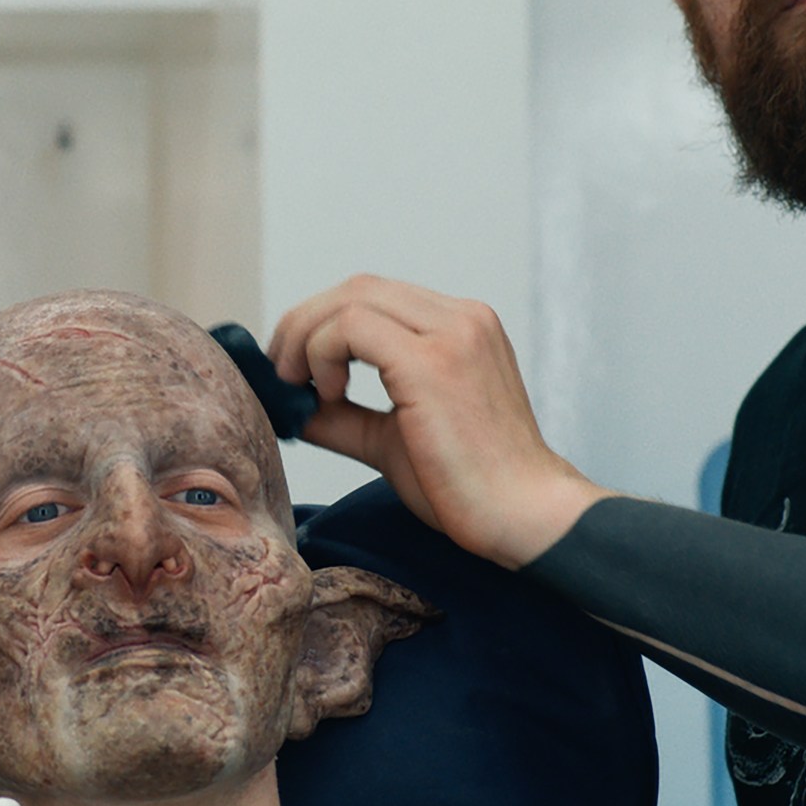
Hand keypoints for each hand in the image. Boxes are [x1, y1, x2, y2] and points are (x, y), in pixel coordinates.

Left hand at [267, 275, 603, 566]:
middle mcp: (462, 318)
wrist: (524, 518)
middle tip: (281, 375)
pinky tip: (327, 396)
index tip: (295, 371)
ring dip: (307, 339)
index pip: (374, 297)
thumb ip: (342, 416)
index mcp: (461, 328)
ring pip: (350, 299)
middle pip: (357, 287)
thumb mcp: (391, 439)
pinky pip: (351, 327)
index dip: (321, 325)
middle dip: (304, 325)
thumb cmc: (468, 486)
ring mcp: (452, 333)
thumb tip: (289, 405)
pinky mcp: (433, 362)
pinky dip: (321, 354)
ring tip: (302, 390)